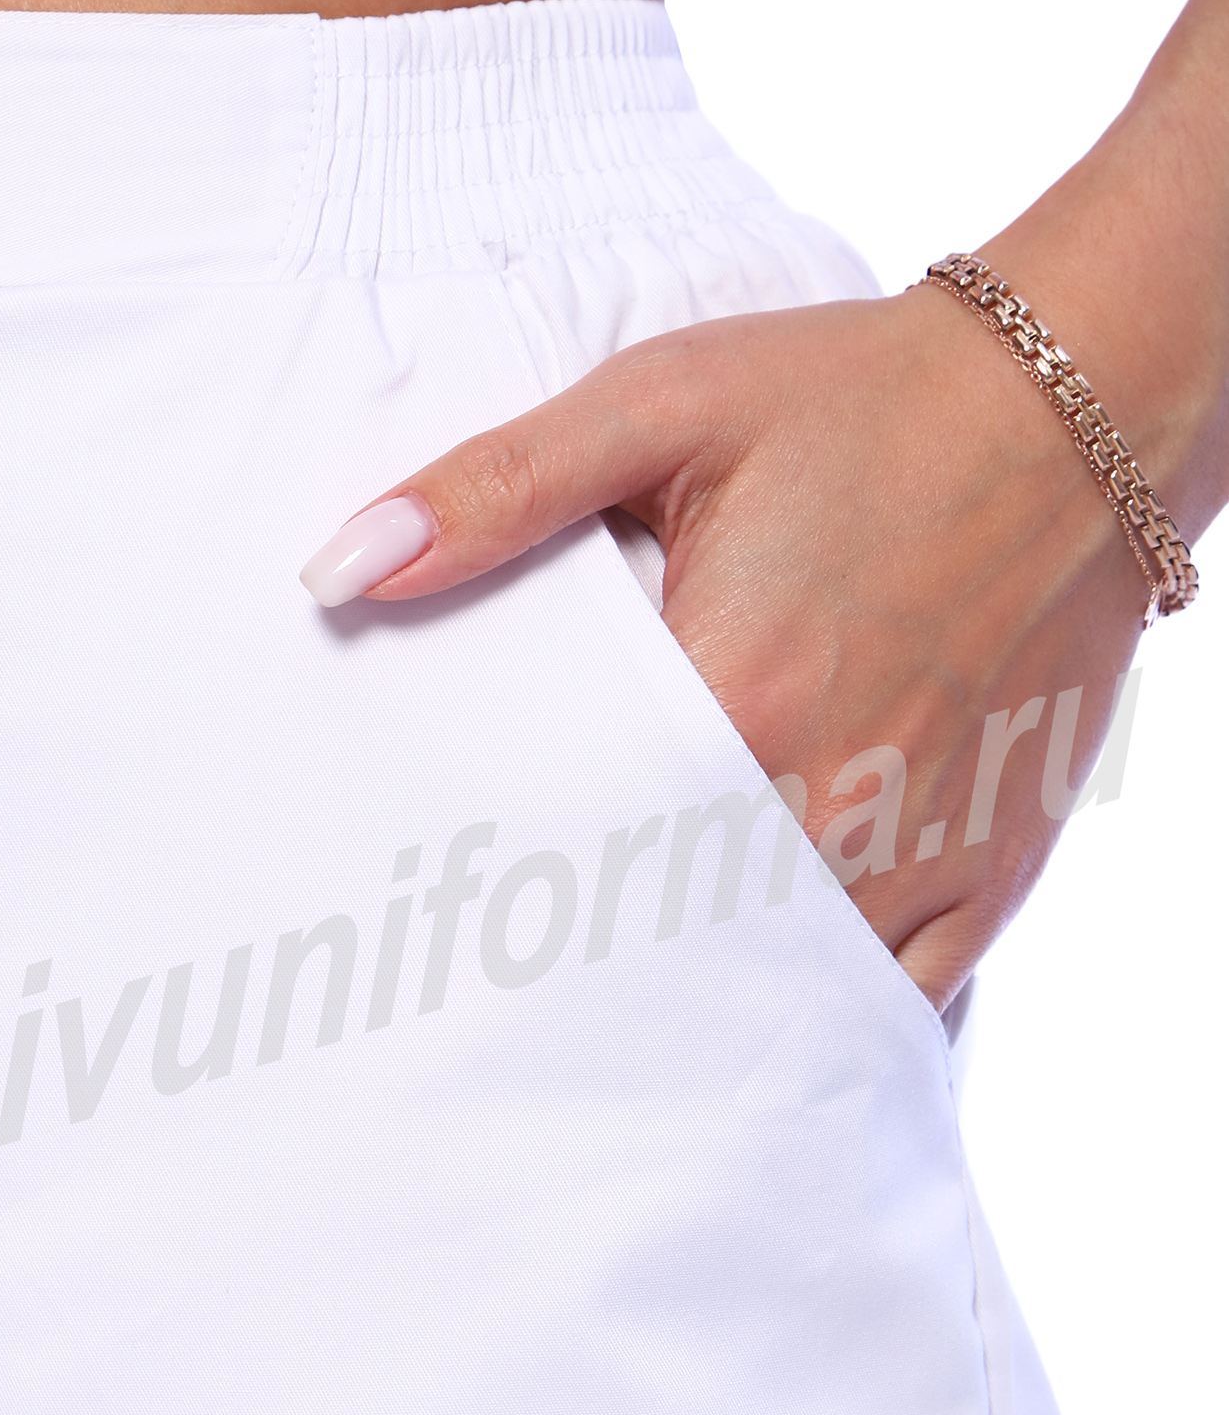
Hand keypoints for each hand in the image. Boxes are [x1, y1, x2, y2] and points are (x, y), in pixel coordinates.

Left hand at [304, 278, 1151, 1010]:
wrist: (1071, 404)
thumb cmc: (853, 399)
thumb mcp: (660, 407)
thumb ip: (498, 491)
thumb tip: (342, 570)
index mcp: (735, 699)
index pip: (575, 859)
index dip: (505, 901)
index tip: (441, 928)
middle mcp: (832, 800)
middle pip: (671, 943)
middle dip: (590, 969)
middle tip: (506, 993)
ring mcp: (920, 850)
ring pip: (781, 989)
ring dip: (703, 1000)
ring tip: (619, 1014)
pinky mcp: (992, 869)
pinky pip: (900, 999)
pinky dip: (827, 1010)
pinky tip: (759, 1015)